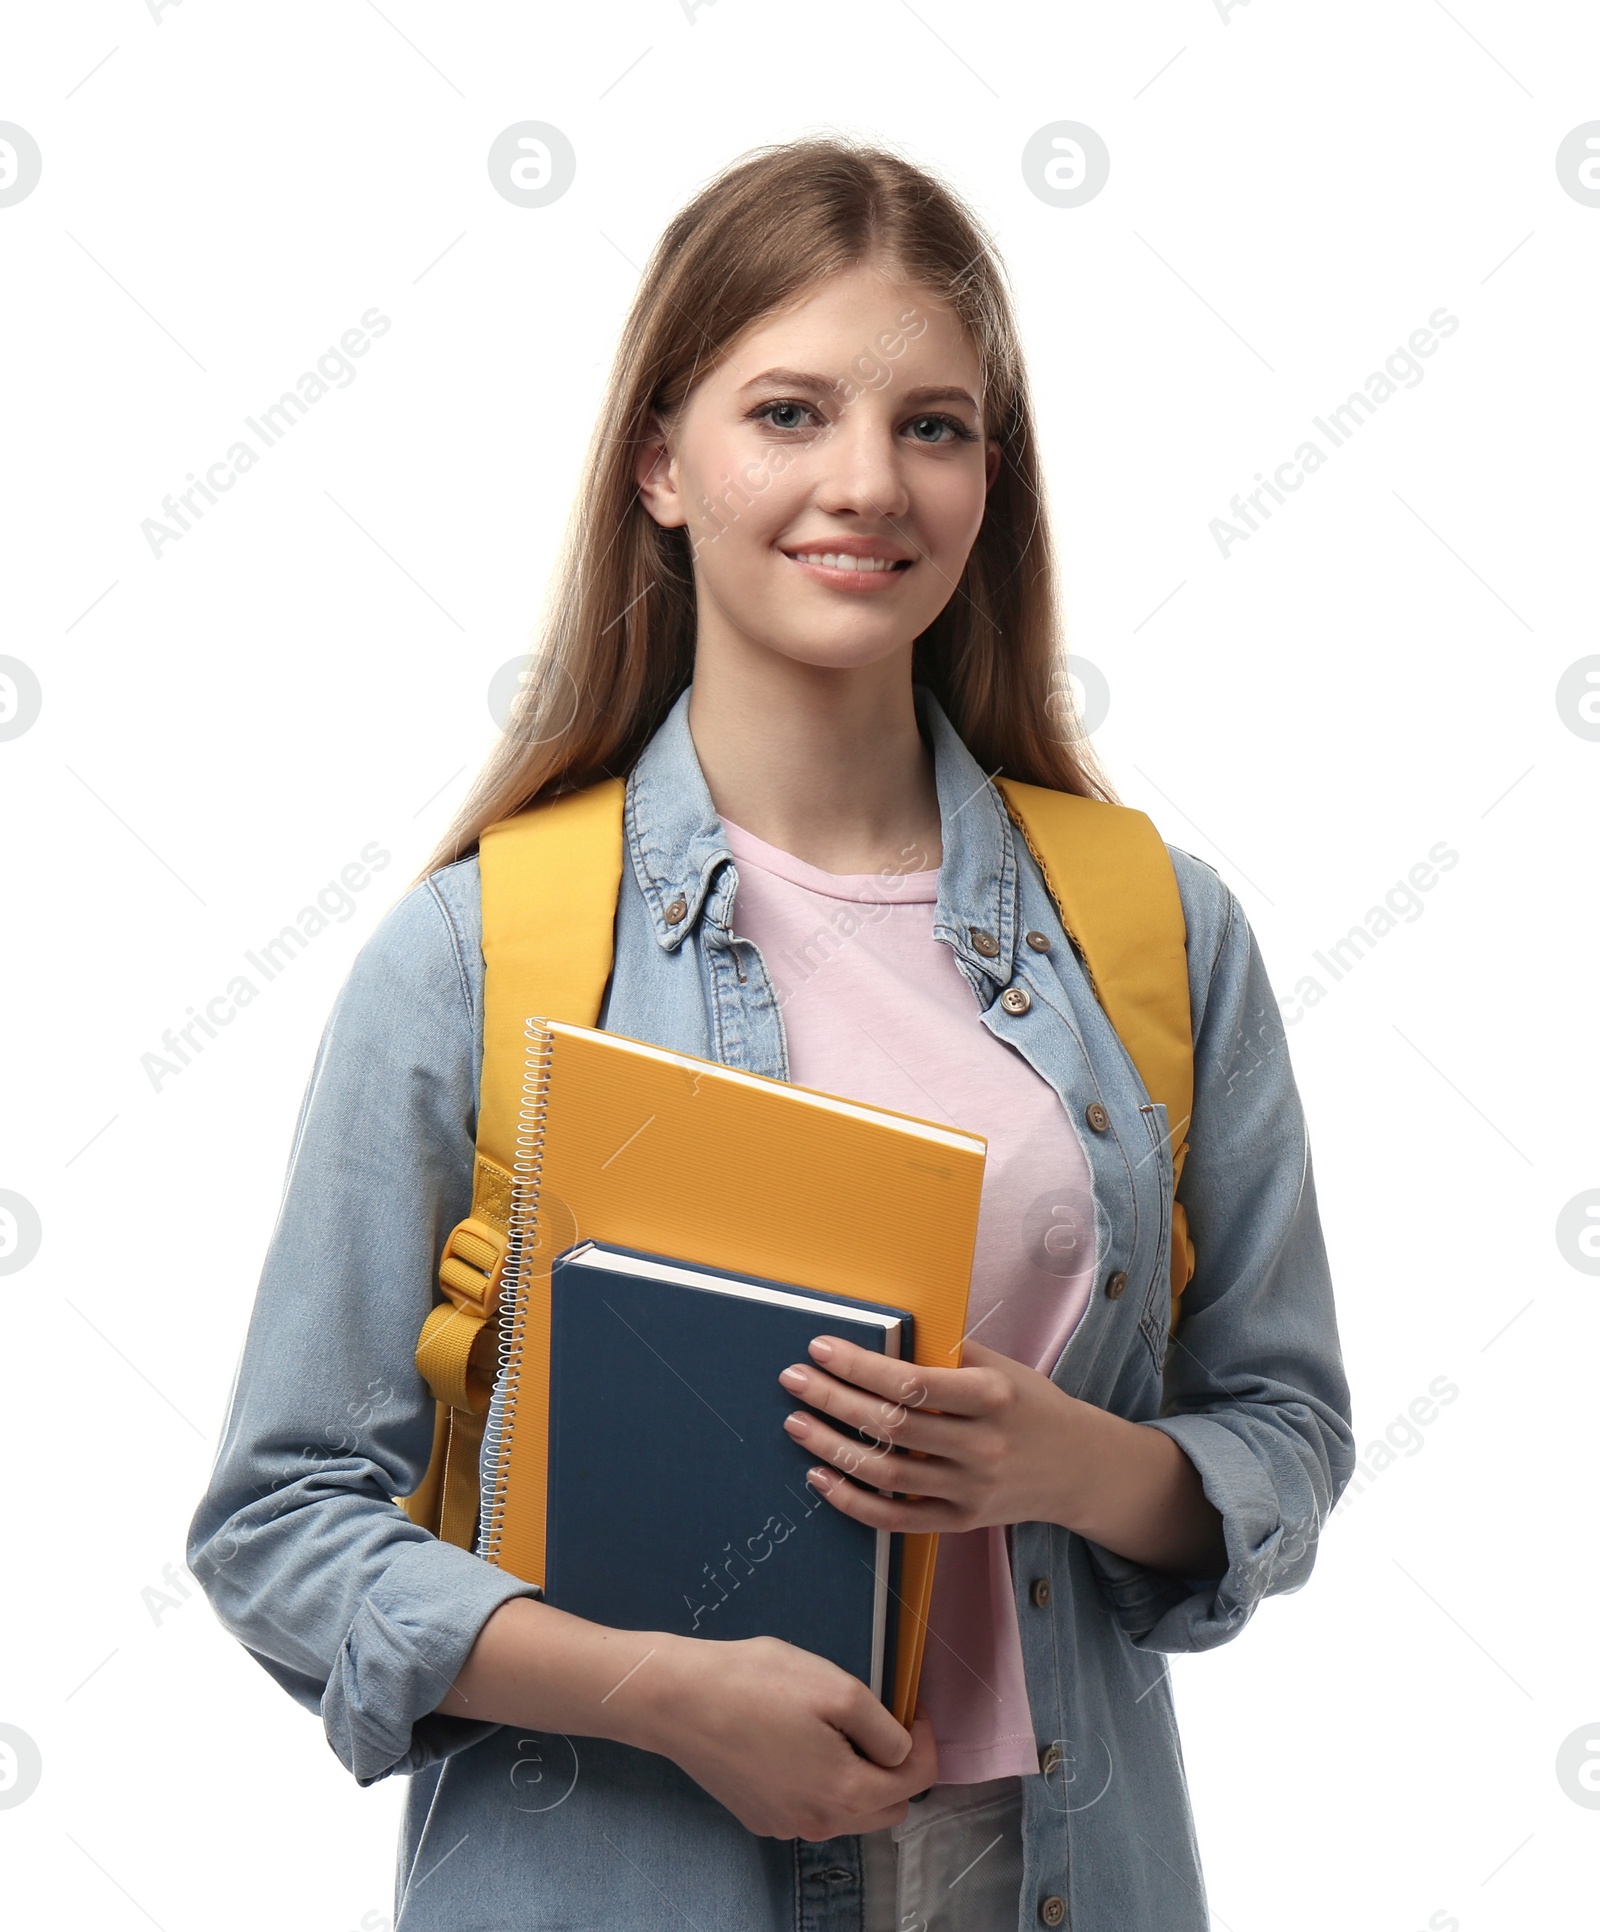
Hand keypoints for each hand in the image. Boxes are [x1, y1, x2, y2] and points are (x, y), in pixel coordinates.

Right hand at [632, 1634, 938, 1840]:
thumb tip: (902, 1750)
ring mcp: (785, 1826)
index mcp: (846, 1794)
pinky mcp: (758, 1818)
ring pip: (848, 1813)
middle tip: (876, 1720)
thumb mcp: (837, 1689)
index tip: (909, 1706)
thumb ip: (884, 1728)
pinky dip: (820, 1784)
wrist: (679, 1701)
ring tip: (835, 1728)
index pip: (916, 1780)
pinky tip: (795, 1743)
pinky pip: (810, 1808)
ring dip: (858, 1778)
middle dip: (895, 1767)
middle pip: (887, 1806)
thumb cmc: (759, 1685)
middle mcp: (820, 1824)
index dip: (925, 1740)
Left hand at [778, 1335, 1078, 1534]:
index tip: (821, 1348)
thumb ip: (948, 1354)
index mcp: (993, 1396)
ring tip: (797, 1424)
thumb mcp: (1002, 1367)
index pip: (913, 1382)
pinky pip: (897, 1519)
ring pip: (888, 1474)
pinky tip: (821, 1478)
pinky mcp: (962, 1522)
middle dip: (834, 1400)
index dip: (860, 1366)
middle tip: (793, 1380)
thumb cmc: (1029, 1405)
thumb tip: (882, 1337)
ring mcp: (972, 1490)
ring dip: (833, 1449)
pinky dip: (853, 1502)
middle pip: (893, 1425)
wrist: (1079, 1467)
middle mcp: (983, 1445)